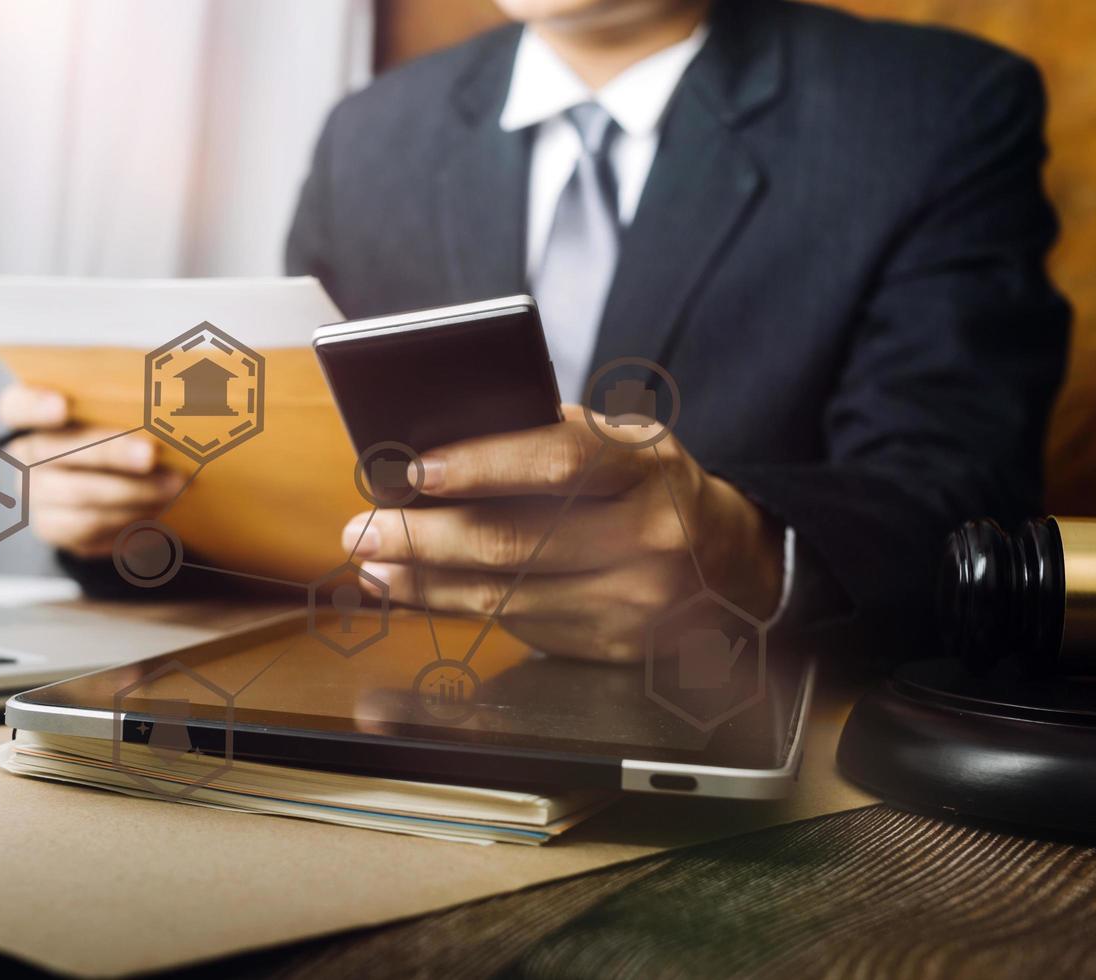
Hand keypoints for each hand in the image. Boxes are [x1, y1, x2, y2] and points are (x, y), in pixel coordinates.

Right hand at [0, 385, 184, 558]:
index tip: (62, 405)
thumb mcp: (122, 406)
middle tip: (150, 454)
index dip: (33, 406)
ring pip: (77, 495)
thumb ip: (131, 394)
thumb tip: (173, 383)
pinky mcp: (54, 527)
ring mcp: (35, 494)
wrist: (117, 480)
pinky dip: (129, 518)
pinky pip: (90, 528)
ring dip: (132, 492)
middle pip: (53, 452)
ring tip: (173, 485)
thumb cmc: (120, 429)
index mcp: (31, 413)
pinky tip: (159, 507)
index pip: (15, 405)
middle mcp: (25, 455)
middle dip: (108, 452)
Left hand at [341, 406, 783, 660]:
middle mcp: (649, 535)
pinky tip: (416, 594)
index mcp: (647, 464)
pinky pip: (519, 630)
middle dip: (423, 538)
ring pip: (507, 597)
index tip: (414, 471)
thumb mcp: (622, 443)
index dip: (480, 465)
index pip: (557, 460)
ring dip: (425, 584)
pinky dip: (457, 610)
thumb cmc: (650, 486)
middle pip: (517, 541)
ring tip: (374, 565)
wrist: (731, 561)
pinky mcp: (617, 647)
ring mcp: (637, 601)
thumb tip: (436, 455)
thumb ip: (548, 439)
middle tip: (364, 530)